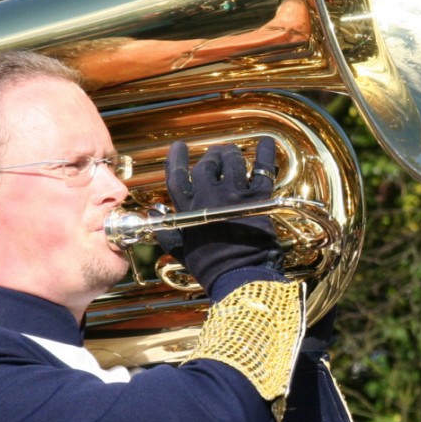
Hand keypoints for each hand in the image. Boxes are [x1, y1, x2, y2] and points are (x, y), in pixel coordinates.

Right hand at [162, 138, 281, 295]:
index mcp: (189, 209)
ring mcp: (235, 195)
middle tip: (214, 156)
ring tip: (231, 153)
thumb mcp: (182, 252)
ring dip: (231, 154)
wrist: (242, 278)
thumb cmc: (210, 269)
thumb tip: (154, 217)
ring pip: (232, 161)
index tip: (179, 147)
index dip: (176, 158)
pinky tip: (266, 143)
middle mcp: (210, 197)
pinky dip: (265, 153)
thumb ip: (167, 234)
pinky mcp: (259, 198)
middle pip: (207, 164)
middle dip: (210, 156)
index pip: (177, 175)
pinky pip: (263, 169)